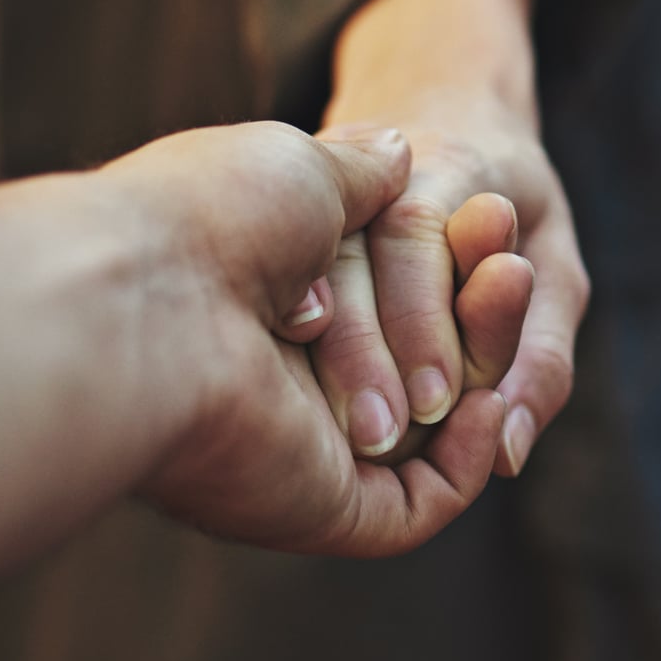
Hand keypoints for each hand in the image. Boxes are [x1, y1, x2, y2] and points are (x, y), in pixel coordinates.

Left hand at [106, 120, 536, 557]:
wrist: (150, 287)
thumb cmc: (210, 215)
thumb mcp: (303, 171)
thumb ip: (361, 177)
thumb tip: (403, 153)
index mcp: (272, 317)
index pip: (392, 310)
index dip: (454, 267)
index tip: (489, 211)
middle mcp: (286, 390)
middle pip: (424, 373)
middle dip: (479, 313)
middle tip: (510, 261)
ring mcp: (304, 453)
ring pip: (431, 436)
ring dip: (487, 369)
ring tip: (509, 286)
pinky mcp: (321, 507)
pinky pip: (418, 505)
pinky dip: (469, 462)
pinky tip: (489, 400)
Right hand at [318, 0, 588, 478]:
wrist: (440, 104)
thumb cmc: (515, 210)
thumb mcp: (555, 273)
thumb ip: (540, 357)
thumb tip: (510, 456)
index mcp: (444, 159)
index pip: (417, 229)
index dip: (423, 316)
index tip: (436, 403)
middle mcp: (368, 172)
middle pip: (352, 257)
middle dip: (367, 350)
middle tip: (383, 437)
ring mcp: (316, 195)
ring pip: (306, 272)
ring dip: (326, 358)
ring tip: (347, 438)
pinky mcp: (285, 226)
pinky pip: (280, 282)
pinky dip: (294, 346)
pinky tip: (304, 408)